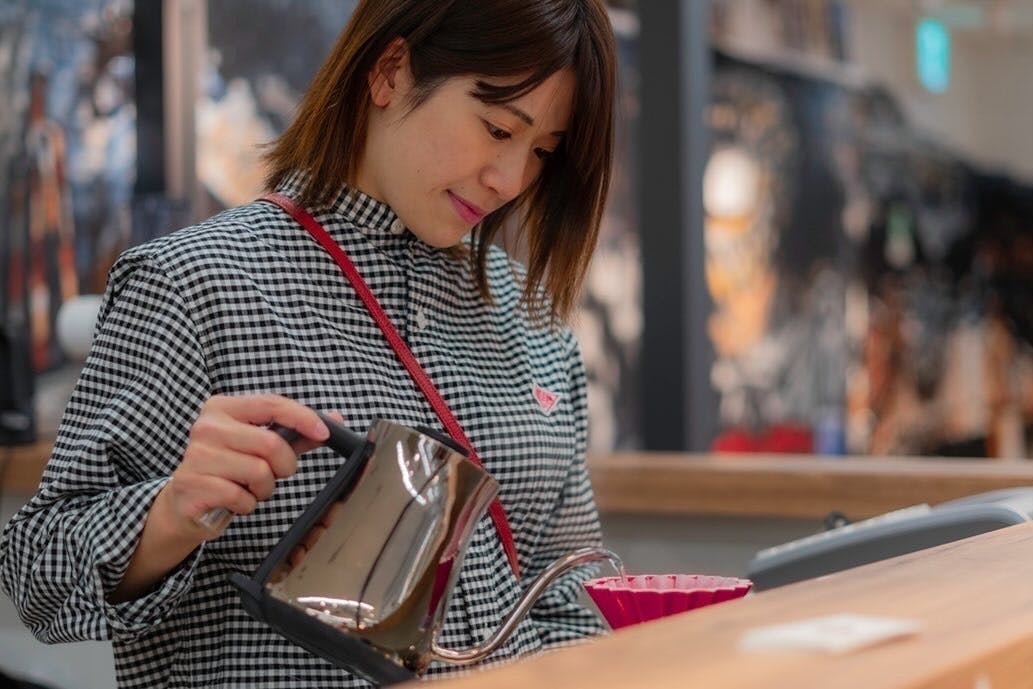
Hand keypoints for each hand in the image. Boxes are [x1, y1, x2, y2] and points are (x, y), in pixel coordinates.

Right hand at [159, 394, 337, 541]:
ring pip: (260, 472)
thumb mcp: (260, 447)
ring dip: (265, 487)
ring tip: (250, 488)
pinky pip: (242, 496)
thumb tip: (335, 420)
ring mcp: (196, 455)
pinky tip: (235, 500)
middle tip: (276, 474)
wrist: (185, 504)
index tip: (324, 434)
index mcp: (223, 408)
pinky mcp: (193, 485)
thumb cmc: (228, 469)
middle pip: (271, 443)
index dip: (303, 417)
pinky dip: (247, 504)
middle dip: (285, 465)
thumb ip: (295, 434)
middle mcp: (207, 427)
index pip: (272, 404)